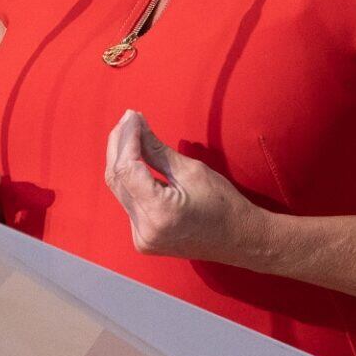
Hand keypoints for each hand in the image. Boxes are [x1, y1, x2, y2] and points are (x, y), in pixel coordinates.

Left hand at [105, 109, 263, 263]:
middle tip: (128, 119)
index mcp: (159, 213)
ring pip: (119, 188)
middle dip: (120, 145)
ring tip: (130, 132)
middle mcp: (145, 230)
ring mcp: (141, 237)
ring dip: (121, 159)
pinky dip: (128, 177)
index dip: (126, 139)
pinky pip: (128, 200)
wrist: (238, 240)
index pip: (126, 168)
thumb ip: (156, 149)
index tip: (132, 116)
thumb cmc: (223, 205)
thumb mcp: (191, 170)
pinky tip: (133, 157)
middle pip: (117, 178)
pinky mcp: (142, 238)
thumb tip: (135, 124)